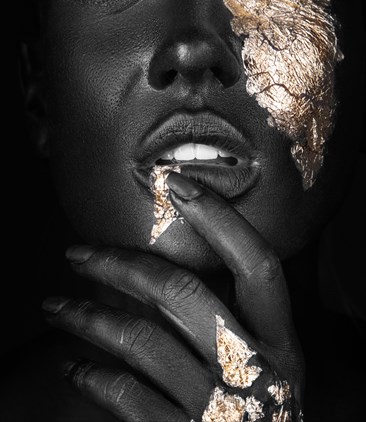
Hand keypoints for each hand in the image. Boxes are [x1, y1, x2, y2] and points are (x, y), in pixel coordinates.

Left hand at [42, 173, 304, 420]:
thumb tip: (175, 269)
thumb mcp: (270, 362)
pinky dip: (92, 378)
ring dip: (88, 318)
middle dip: (119, 264)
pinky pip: (126, 398)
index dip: (219, 218)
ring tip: (56, 306)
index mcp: (281, 341)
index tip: (174, 183)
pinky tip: (74, 367)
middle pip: (180, 293)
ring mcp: (217, 408)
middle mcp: (253, 369)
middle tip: (78, 253)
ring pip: (141, 341)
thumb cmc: (263, 410)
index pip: (257, 264)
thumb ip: (241, 320)